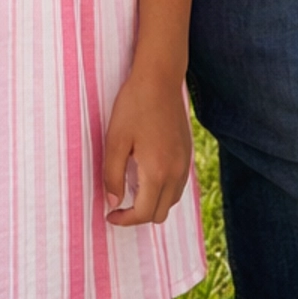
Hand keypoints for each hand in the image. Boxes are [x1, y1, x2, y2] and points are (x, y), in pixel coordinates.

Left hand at [102, 69, 193, 226]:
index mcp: (157, 172)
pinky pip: (178, 186)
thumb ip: (113, 175)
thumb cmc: (134, 105)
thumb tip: (113, 202)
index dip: (124, 220)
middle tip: (119, 205)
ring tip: (132, 191)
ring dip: (153, 204)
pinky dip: (164, 191)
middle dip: (138, 215)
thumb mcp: (115, 140)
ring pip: (172, 201)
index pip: (143, 213)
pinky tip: (148, 177)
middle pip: (160, 214)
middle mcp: (176, 173)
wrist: (160, 79)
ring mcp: (185, 164)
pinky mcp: (187, 154)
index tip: (109, 215)